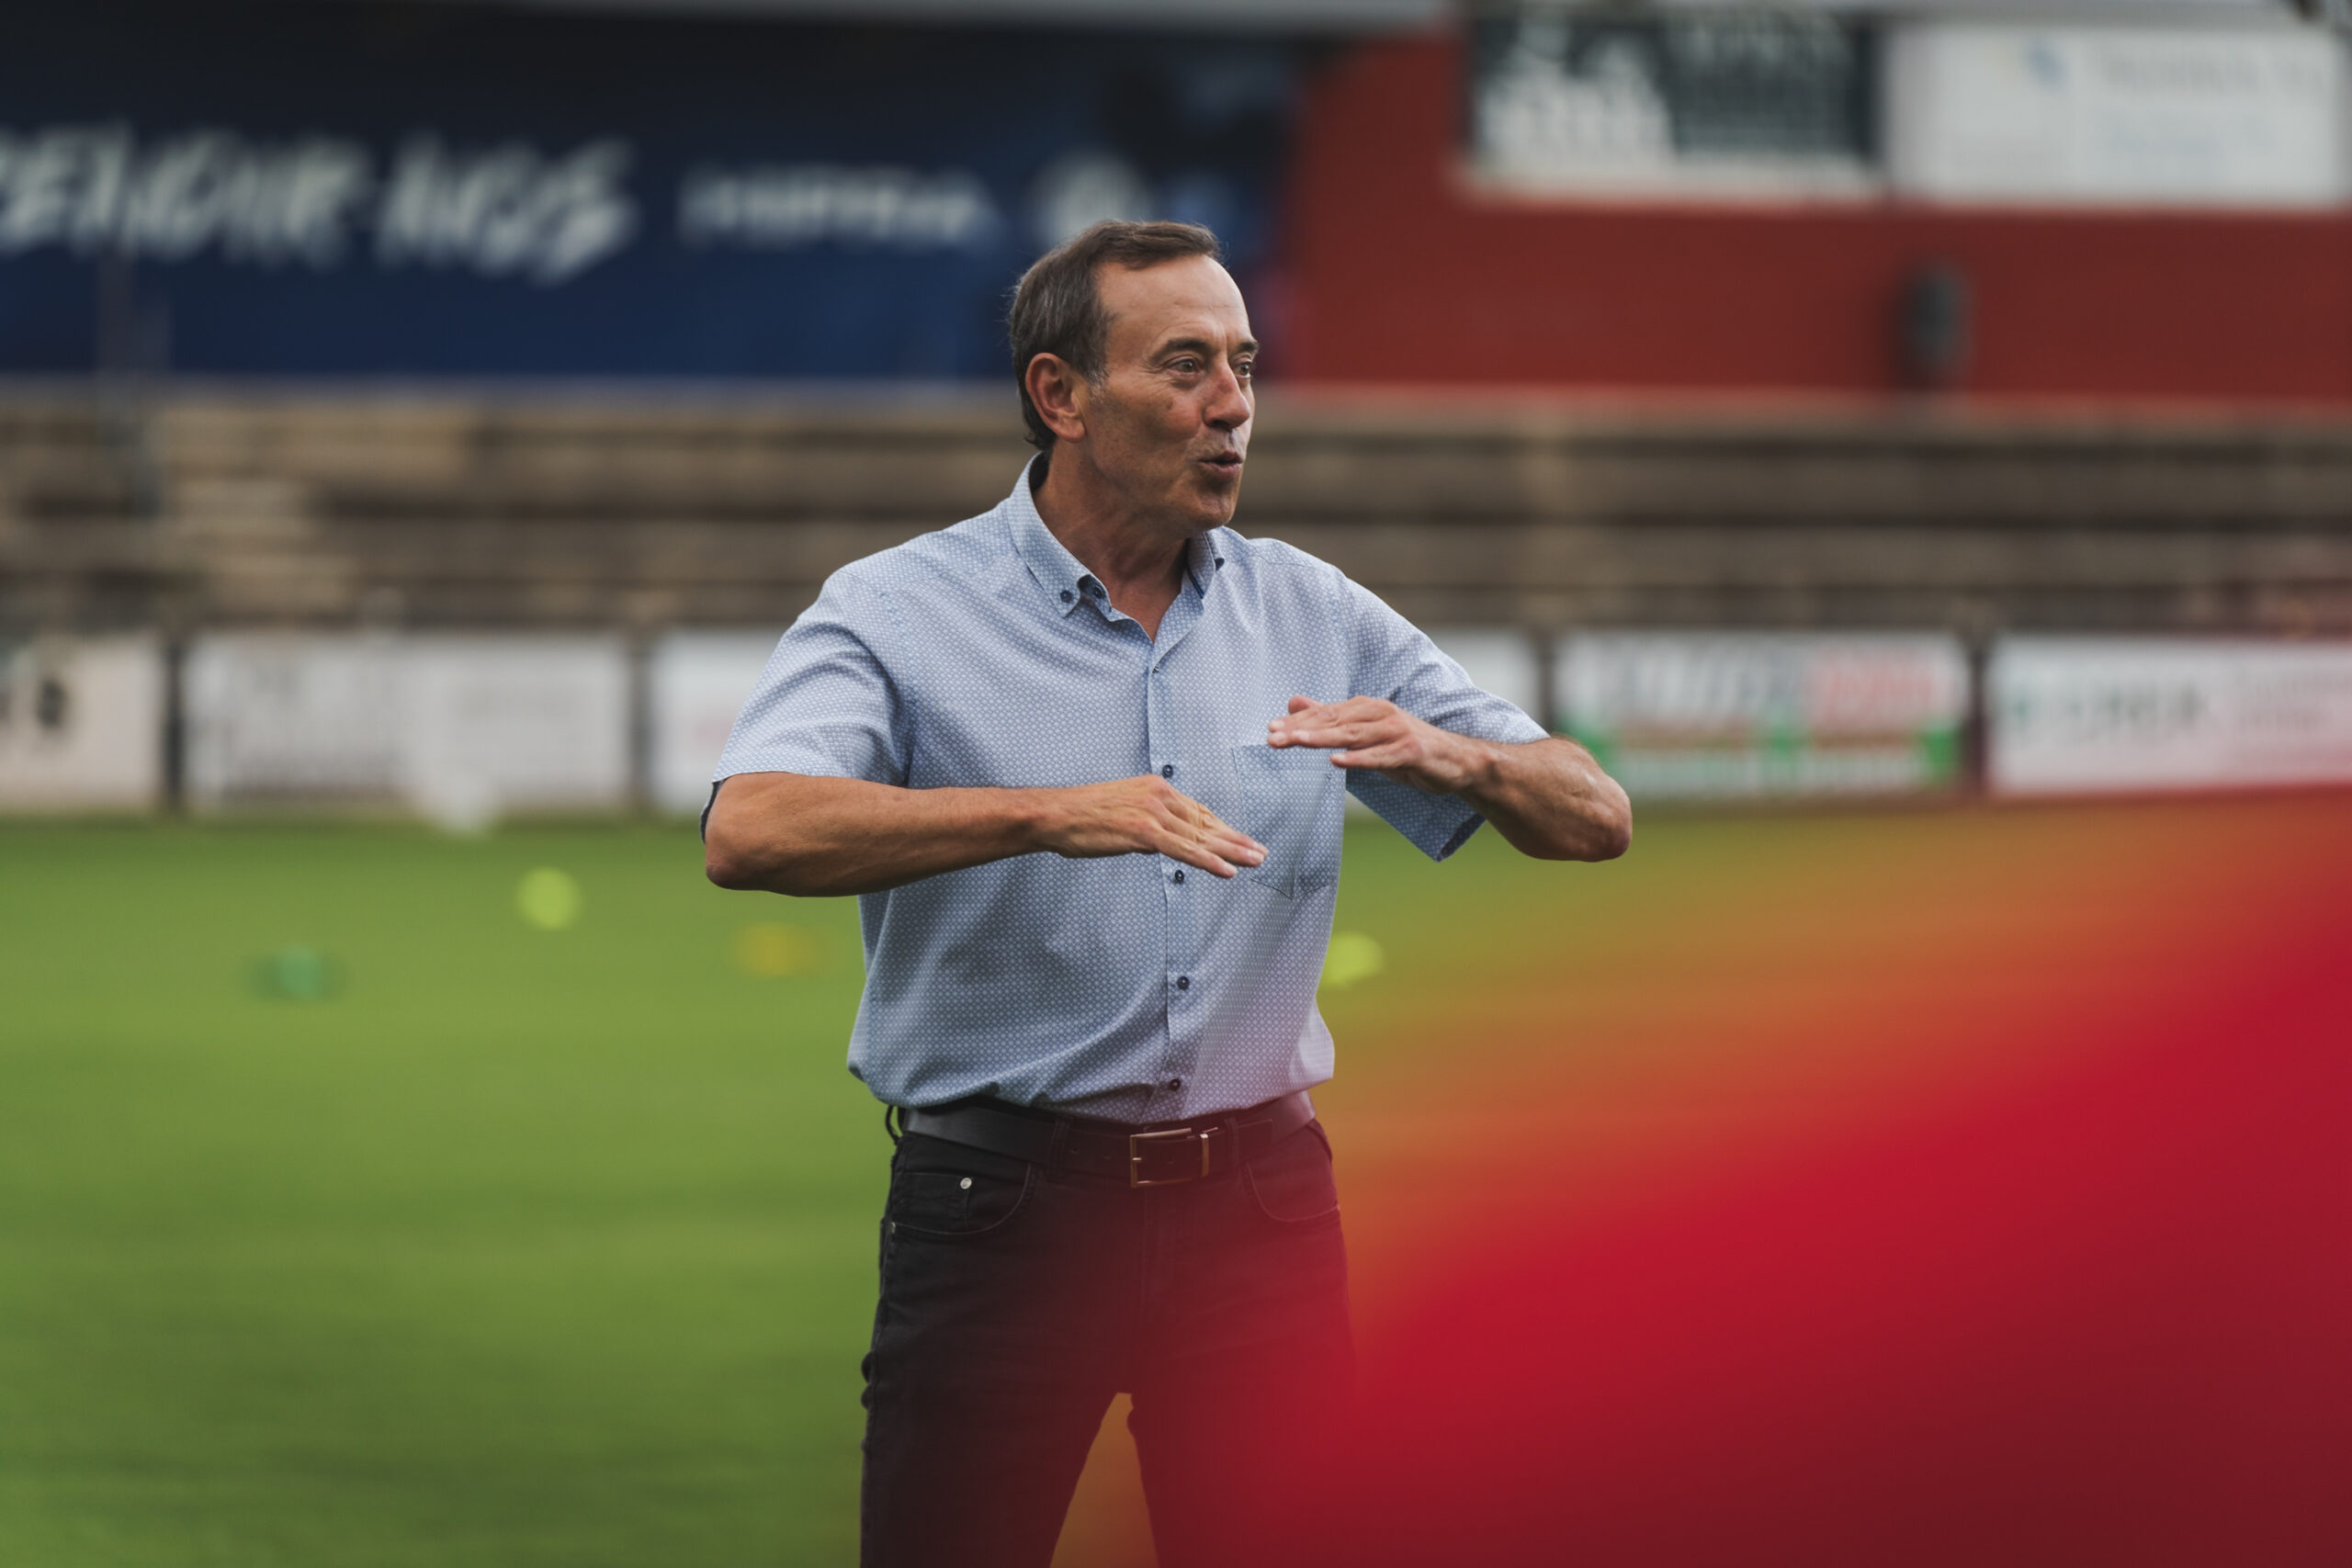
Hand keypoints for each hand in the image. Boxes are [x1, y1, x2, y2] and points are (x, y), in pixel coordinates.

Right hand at [1034, 774, 1266, 878]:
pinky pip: (1184, 851)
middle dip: (1235, 839)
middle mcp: (1160, 796)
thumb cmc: (1081, 817)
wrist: (1055, 815)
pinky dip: (1209, 861)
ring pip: (1201, 837)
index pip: (1197, 812)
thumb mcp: (1121, 813)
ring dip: (1232, 851)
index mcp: (1155, 788)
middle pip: (1206, 822)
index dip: (1222, 829)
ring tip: (1253, 860)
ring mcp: (1153, 813)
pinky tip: (1227, 870)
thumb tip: (1163, 842)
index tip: (1240, 839)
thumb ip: (1147, 824)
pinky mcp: (1144, 832)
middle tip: (1259, 852)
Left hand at [1265, 694, 1487, 795]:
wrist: (1456, 761)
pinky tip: (1338, 762)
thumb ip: (1331, 719)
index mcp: (1366, 709)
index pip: (1325, 715)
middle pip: (1333, 722)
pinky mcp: (1410, 750)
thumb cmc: (1406, 748)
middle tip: (1272, 736)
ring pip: (1352, 735)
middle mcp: (1379, 714)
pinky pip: (1380, 757)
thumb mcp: (1365, 733)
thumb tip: (1294, 702)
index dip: (1297, 722)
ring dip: (1322, 740)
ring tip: (1295, 743)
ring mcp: (1396, 731)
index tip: (1270, 729)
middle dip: (1301, 730)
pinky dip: (1359, 759)